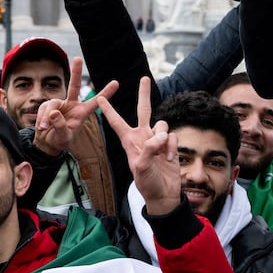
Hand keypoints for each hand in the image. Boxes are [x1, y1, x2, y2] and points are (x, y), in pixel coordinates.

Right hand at [33, 57, 117, 155]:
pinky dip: (41, 118)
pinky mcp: (48, 106)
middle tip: (78, 58)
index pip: (95, 102)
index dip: (105, 93)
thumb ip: (60, 126)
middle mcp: (72, 105)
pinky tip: (41, 127)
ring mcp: (59, 104)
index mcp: (82, 113)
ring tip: (44, 127)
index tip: (116, 83)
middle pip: (74, 86)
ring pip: (52, 104)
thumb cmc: (59, 141)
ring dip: (47, 116)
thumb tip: (53, 112)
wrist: (46, 143)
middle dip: (76, 72)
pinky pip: (44, 109)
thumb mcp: (63, 138)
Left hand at [94, 77, 178, 214]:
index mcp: (129, 141)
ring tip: (162, 154)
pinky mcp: (170, 144)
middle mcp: (143, 136)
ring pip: (162, 124)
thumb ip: (148, 150)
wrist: (163, 193)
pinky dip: (172, 147)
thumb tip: (159, 136)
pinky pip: (173, 136)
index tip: (99, 96)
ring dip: (164, 137)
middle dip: (144, 94)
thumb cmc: (147, 183)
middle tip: (144, 78)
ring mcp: (157, 140)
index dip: (109, 109)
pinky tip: (169, 159)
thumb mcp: (141, 168)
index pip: (117, 122)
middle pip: (144, 110)